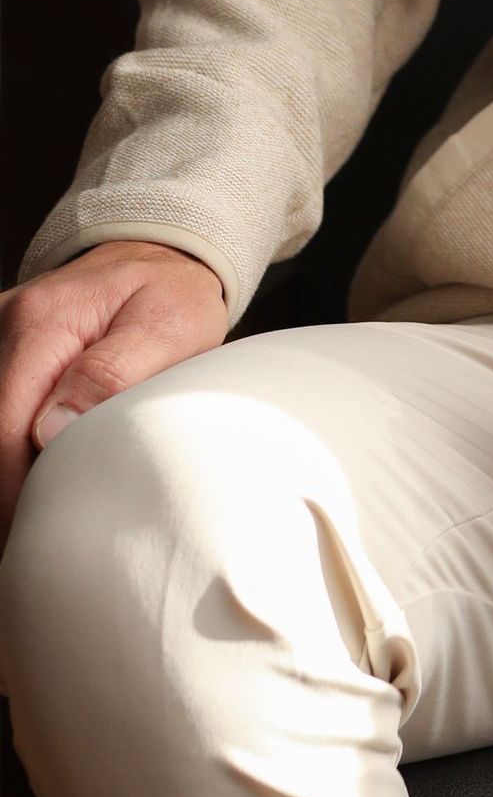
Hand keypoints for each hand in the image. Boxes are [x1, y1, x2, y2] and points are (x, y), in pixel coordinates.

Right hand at [0, 239, 228, 551]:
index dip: (11, 486)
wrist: (160, 256)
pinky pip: (1, 408)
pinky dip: (11, 446)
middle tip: (29, 540)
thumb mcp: (169, 324)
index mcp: (43, 320)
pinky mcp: (3, 353)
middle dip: (7, 487)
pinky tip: (29, 482)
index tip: (27, 533)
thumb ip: (114, 372)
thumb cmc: (172, 295)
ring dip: (10, 468)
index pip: (5, 421)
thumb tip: (52, 429)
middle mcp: (5, 322)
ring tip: (29, 520)